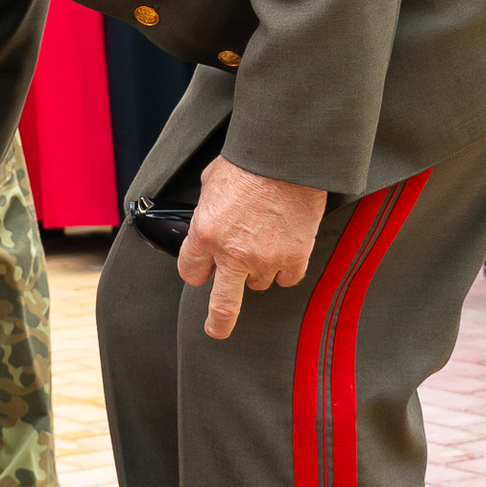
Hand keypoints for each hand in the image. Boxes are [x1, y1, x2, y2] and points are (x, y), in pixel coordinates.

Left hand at [178, 159, 325, 338]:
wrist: (287, 155)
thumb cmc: (248, 161)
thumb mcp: (210, 182)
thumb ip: (207, 210)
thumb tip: (208, 220)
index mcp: (205, 233)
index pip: (191, 272)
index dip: (197, 270)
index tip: (202, 271)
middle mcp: (233, 253)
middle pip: (222, 306)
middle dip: (217, 323)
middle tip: (215, 331)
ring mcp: (265, 259)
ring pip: (258, 284)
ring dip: (258, 270)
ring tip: (264, 240)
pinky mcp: (294, 257)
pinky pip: (287, 278)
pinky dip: (285, 267)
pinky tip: (285, 248)